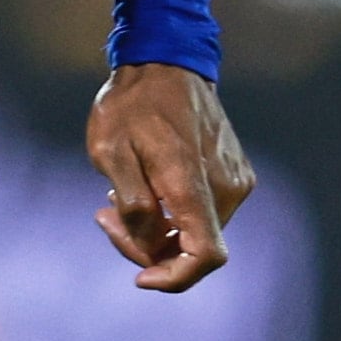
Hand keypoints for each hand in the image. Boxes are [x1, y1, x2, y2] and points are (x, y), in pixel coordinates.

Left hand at [86, 62, 251, 291]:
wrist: (165, 62)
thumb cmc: (131, 105)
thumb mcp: (110, 152)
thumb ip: (132, 205)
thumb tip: (151, 243)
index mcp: (193, 183)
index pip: (206, 256)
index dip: (174, 278)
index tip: (141, 277)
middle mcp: (225, 187)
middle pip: (192, 248)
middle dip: (146, 245)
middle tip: (104, 215)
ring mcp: (235, 180)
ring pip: (196, 232)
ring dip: (155, 227)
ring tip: (118, 194)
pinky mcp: (235, 174)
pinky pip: (201, 212)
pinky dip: (171, 212)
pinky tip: (144, 184)